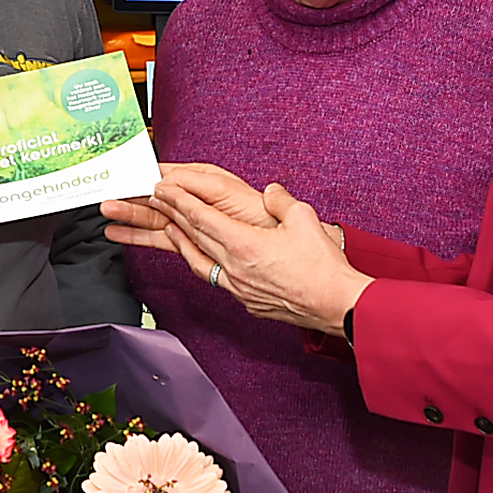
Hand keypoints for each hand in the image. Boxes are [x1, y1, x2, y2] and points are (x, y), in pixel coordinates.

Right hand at [104, 162, 272, 249]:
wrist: (276, 244)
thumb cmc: (260, 213)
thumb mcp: (224, 189)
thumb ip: (191, 183)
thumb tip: (162, 181)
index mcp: (202, 181)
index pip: (164, 175)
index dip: (142, 174)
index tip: (121, 173)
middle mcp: (194, 201)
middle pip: (154, 198)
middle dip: (130, 196)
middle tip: (107, 196)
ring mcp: (192, 223)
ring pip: (153, 218)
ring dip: (130, 215)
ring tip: (108, 213)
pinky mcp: (192, 243)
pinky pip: (160, 239)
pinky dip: (140, 236)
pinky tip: (123, 234)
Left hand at [144, 169, 370, 334]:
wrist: (335, 304)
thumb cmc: (322, 267)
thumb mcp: (303, 217)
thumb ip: (280, 200)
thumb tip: (271, 192)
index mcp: (243, 243)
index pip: (201, 217)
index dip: (180, 200)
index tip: (165, 189)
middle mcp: (234, 266)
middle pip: (194, 236)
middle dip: (173, 214)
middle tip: (157, 200)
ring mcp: (238, 286)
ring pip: (199, 259)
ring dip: (181, 241)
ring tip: (169, 227)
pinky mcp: (246, 300)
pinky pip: (214, 277)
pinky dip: (201, 263)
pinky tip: (200, 258)